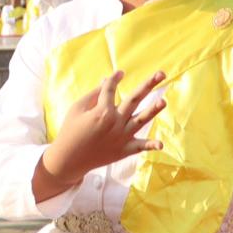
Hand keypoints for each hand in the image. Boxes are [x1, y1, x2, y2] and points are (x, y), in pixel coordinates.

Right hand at [39, 70, 165, 194]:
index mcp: (102, 111)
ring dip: (153, 110)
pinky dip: (151, 145)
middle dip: (148, 85)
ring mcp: (122, 137)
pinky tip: (161, 145)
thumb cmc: (70, 130)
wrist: (68, 159)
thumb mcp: (77, 109)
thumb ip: (93, 94)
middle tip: (162, 73)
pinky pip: (140, 147)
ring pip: (141, 120)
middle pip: (134, 99)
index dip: (114, 79)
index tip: (120, 74)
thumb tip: (107, 80)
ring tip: (164, 101)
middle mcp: (115, 122)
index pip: (111, 89)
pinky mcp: (124, 150)